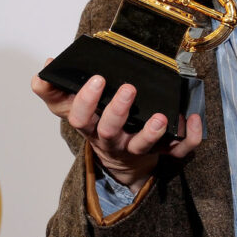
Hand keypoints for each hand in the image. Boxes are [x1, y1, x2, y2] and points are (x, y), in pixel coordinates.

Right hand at [32, 61, 202, 192]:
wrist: (123, 164)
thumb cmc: (99, 126)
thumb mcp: (71, 110)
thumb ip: (53, 92)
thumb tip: (42, 72)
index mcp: (91, 126)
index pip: (80, 117)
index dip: (86, 101)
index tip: (96, 79)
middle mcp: (112, 139)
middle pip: (110, 130)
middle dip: (118, 111)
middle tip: (128, 89)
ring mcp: (136, 148)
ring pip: (141, 145)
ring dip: (151, 132)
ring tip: (160, 117)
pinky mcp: (160, 153)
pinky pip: (176, 150)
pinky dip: (189, 137)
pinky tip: (194, 119)